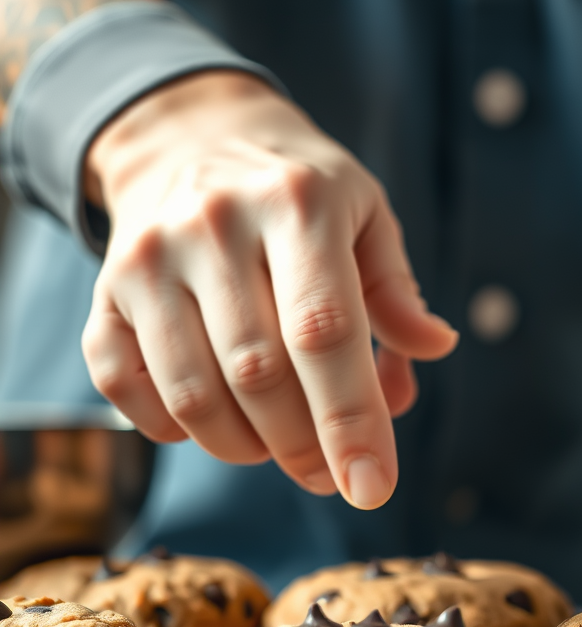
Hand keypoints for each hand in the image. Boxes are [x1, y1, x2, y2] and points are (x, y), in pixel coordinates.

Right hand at [82, 71, 457, 507]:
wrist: (192, 138)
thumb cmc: (299, 189)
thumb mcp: (365, 214)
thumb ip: (396, 288)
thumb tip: (434, 350)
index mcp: (297, 201)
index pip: (324, 330)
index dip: (350, 419)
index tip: (374, 488)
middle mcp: (213, 224)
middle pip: (258, 373)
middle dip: (304, 448)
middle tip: (331, 475)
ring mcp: (147, 258)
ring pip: (193, 395)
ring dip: (245, 447)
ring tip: (280, 446)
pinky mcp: (103, 292)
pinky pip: (125, 389)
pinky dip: (174, 430)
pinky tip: (218, 419)